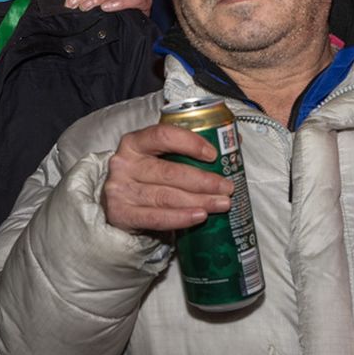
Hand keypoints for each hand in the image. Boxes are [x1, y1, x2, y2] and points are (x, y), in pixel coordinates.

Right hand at [102, 124, 232, 233]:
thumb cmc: (146, 178)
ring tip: (222, 204)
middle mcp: (124, 164)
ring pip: (166, 196)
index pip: (163, 136)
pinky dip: (181, 218)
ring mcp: (120, 190)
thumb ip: (187, 151)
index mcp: (134, 142)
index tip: (213, 155)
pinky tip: (200, 216)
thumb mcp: (159, 158)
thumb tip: (234, 144)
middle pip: (169, 172)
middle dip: (203, 181)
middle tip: (227, 187)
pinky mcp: (121, 214)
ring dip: (199, 201)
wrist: (119, 206)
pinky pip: (156, 217)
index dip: (190, 143)